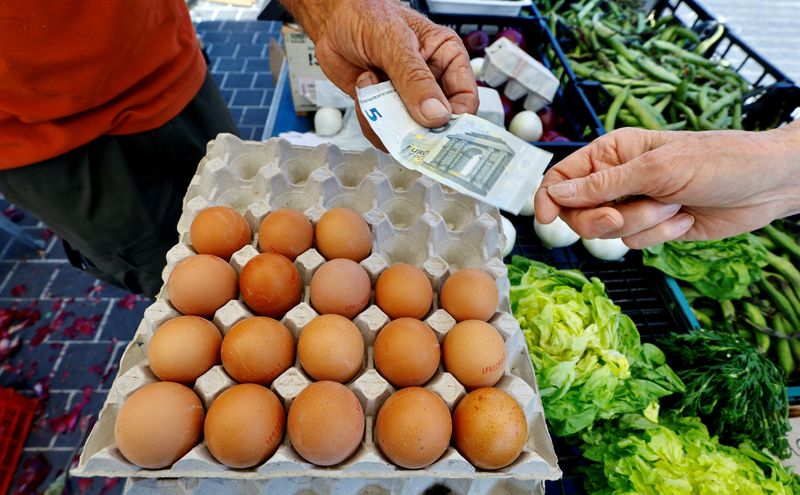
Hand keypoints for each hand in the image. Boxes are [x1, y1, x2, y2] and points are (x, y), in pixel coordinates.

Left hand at [282, 0, 477, 148]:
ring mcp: (407, 97)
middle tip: (402, 125)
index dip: (456, 119)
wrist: (331, 19)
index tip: (439, 130)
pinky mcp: (384, 107)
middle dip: (418, 127)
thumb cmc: (366, 14)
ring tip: (374, 96)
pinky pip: (385, 131)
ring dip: (390, 123)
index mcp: (446, 58)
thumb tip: (436, 114)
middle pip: (438, 122)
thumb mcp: (394, 42)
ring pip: (409, 131)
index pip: (465, 98)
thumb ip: (414, 79)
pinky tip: (363, 96)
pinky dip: (372, 123)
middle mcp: (430, 81)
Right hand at [534, 125, 799, 247]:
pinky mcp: (654, 227)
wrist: (767, 185)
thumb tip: (558, 193)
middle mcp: (619, 179)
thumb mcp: (655, 169)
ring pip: (609, 232)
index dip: (549, 198)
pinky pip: (636, 242)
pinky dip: (660, 234)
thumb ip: (603, 185)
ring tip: (672, 205)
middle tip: (621, 215)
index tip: (546, 219)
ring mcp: (635, 205)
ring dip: (642, 223)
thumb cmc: (719, 160)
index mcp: (612, 153)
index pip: (562, 177)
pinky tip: (684, 217)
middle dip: (600, 219)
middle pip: (578, 212)